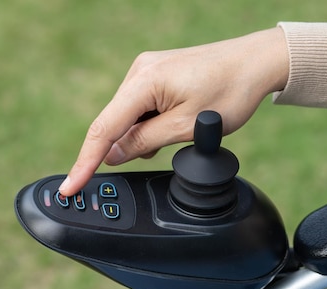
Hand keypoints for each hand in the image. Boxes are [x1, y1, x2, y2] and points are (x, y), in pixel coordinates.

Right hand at [59, 27, 288, 195]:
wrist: (256, 62)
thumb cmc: (230, 90)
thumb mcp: (184, 128)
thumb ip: (143, 143)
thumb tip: (113, 155)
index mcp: (144, 82)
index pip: (103, 130)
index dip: (85, 163)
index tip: (70, 187)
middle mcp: (139, 71)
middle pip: (114, 123)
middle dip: (127, 147)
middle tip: (162, 148)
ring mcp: (146, 70)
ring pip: (127, 117)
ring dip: (142, 135)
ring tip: (179, 130)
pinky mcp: (155, 74)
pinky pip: (139, 107)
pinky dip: (149, 123)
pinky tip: (172, 123)